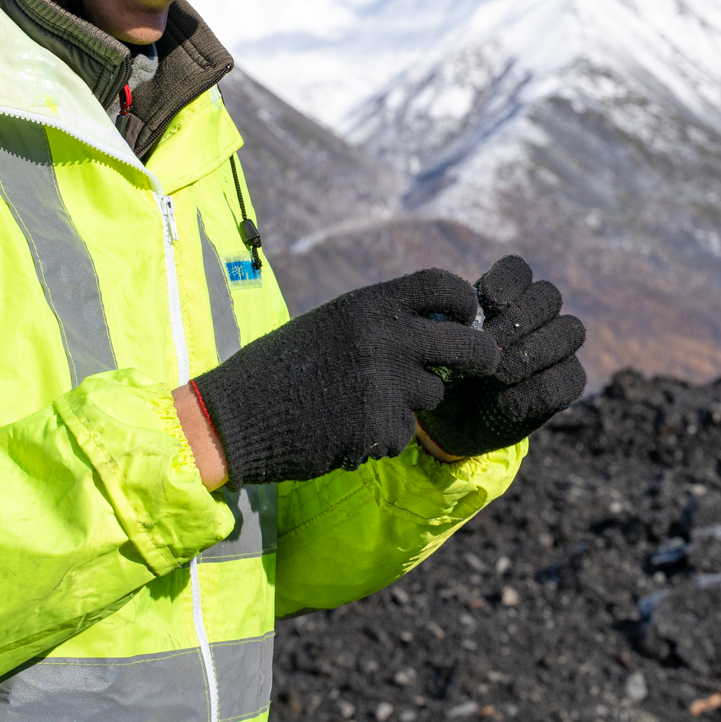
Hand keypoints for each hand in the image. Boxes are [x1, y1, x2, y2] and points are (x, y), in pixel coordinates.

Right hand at [190, 269, 499, 485]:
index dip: (463, 300)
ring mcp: (384, 385)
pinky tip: (346, 428)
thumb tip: (441, 328)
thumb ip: (382, 322)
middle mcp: (384, 339)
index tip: (467, 316)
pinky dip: (383, 434)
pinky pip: (404, 431)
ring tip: (362, 401)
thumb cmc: (283, 366)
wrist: (236, 414)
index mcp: (369, 305)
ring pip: (433, 395)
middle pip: (468, 345)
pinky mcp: (378, 427)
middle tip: (484, 363)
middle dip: (482, 357)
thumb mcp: (334, 323)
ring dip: (411, 402)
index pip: (442, 286)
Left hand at [415, 255, 585, 458]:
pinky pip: (571, 376)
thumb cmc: (444, 373)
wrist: (451, 421)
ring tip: (498, 375)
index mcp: (504, 296)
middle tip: (489, 342)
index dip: (508, 280)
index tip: (488, 299)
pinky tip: (507, 403)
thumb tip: (466, 320)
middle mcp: (538, 315)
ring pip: (569, 330)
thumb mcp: (440, 347)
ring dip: (533, 351)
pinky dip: (538, 389)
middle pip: (548, 296)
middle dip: (519, 318)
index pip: (518, 270)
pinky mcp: (566, 382)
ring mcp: (557, 347)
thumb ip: (452, 326)